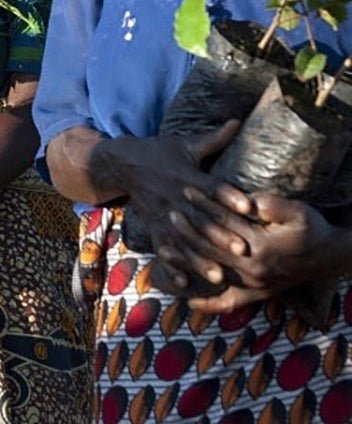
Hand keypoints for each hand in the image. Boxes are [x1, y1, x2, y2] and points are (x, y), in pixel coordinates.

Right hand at [110, 122, 247, 289]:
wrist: (122, 164)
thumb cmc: (159, 153)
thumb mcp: (184, 144)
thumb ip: (213, 138)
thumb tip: (239, 121)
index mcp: (186, 176)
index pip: (211, 187)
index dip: (229, 196)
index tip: (249, 206)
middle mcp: (175, 199)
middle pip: (200, 219)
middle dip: (220, 235)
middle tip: (242, 249)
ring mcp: (164, 216)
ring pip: (184, 241)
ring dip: (200, 258)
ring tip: (218, 274)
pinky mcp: (155, 228)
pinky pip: (164, 250)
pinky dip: (172, 266)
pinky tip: (182, 283)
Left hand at [162, 188, 347, 311]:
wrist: (330, 255)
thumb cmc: (312, 229)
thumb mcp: (298, 212)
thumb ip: (274, 205)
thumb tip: (249, 200)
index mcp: (261, 246)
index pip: (224, 221)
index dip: (204, 203)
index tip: (187, 189)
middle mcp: (253, 269)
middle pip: (212, 247)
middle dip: (188, 229)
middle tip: (169, 212)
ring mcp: (253, 285)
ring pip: (212, 274)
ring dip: (186, 262)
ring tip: (163, 250)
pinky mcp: (255, 294)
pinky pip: (226, 303)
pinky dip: (206, 303)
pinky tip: (186, 298)